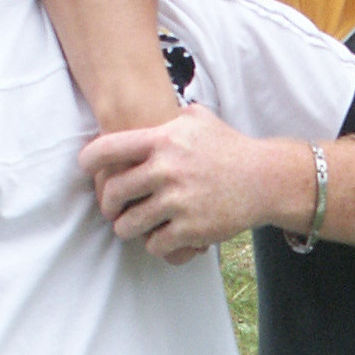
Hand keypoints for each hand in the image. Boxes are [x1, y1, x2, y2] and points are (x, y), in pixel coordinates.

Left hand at [79, 105, 300, 259]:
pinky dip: (155, 244)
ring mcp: (178, 202)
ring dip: (128, 229)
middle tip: (113, 208)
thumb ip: (167, 116)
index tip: (89, 171)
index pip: (106, 150)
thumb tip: (143, 109)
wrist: (265, 178)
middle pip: (113, 193)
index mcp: (163, 141)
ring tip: (133, 227)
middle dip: (109, 204)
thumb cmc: (229, 147)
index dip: (89, 162)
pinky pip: (155, 245)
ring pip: (128, 225)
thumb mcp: (199, 119)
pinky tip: (161, 237)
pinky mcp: (191, 230)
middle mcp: (167, 170)